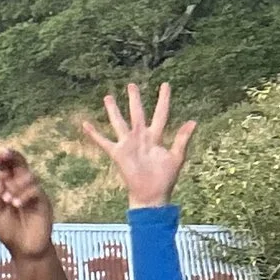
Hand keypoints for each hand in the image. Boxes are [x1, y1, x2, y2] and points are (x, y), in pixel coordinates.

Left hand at [0, 147, 55, 263]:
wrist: (24, 250)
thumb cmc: (9, 232)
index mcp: (9, 188)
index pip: (8, 168)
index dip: (3, 159)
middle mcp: (23, 187)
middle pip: (21, 165)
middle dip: (12, 158)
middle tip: (3, 155)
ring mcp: (34, 193)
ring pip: (29, 176)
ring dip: (16, 184)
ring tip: (7, 200)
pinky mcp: (44, 202)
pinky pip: (36, 191)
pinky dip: (24, 195)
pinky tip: (15, 204)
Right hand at [80, 80, 196, 208]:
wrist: (151, 195)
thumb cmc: (165, 178)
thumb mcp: (176, 157)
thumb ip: (182, 139)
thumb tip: (193, 121)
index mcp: (156, 136)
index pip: (161, 113)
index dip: (163, 99)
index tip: (165, 84)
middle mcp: (140, 137)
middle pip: (137, 113)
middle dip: (134, 99)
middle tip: (131, 85)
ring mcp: (128, 144)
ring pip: (119, 122)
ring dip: (113, 110)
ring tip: (108, 96)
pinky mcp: (117, 153)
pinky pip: (103, 141)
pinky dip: (94, 134)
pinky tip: (85, 124)